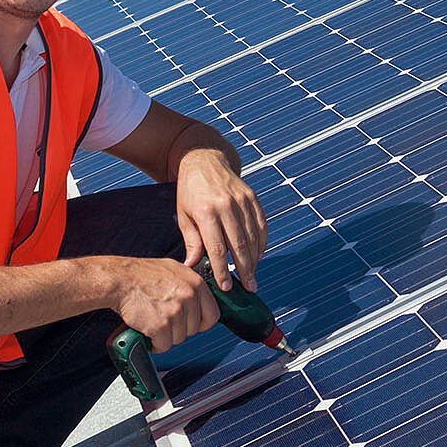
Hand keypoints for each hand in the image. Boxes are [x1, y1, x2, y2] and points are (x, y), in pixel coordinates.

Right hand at [110, 257, 213, 350]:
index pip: (212, 314)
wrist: (120, 280)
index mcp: (196, 283)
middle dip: (179, 329)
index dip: (202, 324)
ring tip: (153, 321)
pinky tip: (147, 331)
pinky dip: (154, 343)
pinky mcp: (161, 326)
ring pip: (178, 339)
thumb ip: (190, 285)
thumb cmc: (142, 275)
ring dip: (165, 336)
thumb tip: (201, 299)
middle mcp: (189, 296)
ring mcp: (175, 312)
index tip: (195, 326)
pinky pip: (163, 345)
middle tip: (164, 320)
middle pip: (193, 329)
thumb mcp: (174, 270)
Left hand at [176, 151, 265, 290]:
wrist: (203, 159)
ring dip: (255, 259)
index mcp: (206, 212)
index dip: (223, 270)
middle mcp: (226, 206)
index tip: (226, 286)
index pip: (218, 248)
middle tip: (249, 287)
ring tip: (253, 275)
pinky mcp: (251, 197)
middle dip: (245, 270)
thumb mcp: (184, 215)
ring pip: (253, 236)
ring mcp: (241, 200)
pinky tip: (259, 254)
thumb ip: (192, 242)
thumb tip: (192, 267)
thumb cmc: (190, 190)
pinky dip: (262, 241)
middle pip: (239, 245)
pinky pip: (261, 223)